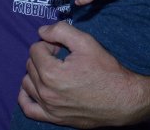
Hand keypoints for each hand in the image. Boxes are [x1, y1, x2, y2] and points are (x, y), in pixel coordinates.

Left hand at [17, 22, 146, 126]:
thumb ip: (60, 31)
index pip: (35, 49)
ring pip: (27, 82)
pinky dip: (26, 96)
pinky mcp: (53, 118)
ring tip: (54, 71)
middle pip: (30, 64)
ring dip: (36, 72)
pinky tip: (36, 87)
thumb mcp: (86, 42)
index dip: (49, 44)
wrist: (122, 100)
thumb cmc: (106, 70)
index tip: (62, 48)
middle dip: (43, 56)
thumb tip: (41, 31)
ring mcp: (48, 107)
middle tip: (61, 57)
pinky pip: (28, 108)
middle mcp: (46, 92)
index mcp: (51, 72)